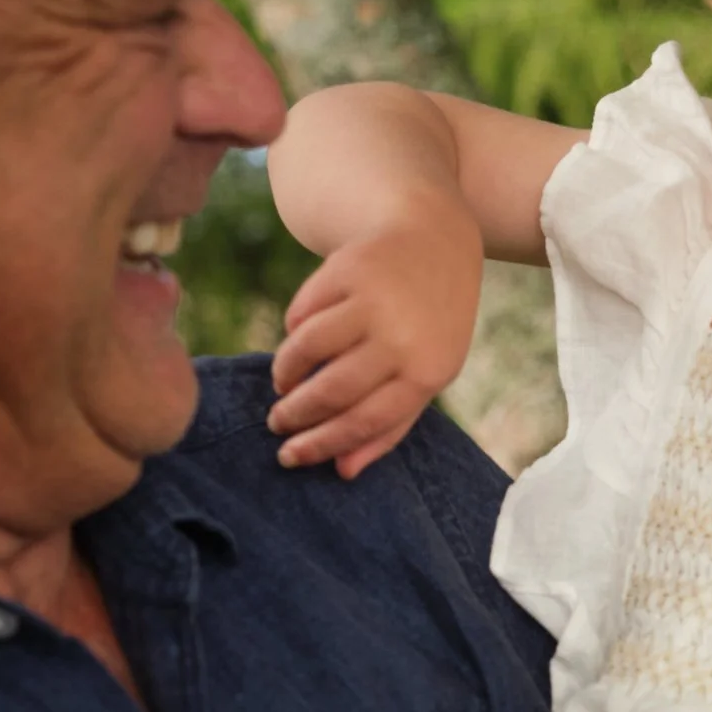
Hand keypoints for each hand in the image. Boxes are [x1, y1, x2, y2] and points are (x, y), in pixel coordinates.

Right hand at [267, 212, 482, 477]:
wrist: (434, 241)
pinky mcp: (347, 267)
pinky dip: (295, 331)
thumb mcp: (427, 373)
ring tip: (284, 384)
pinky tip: (301, 337)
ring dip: (287, 373)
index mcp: (428, 370)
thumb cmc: (429, 323)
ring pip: (308, 349)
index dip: (322, 443)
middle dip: (296, 414)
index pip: (366, 420)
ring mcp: (374, 299)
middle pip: (332, 389)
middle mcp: (402, 335)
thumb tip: (341, 469)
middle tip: (277, 423)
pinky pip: (302, 312)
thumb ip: (389, 424)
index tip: (289, 456)